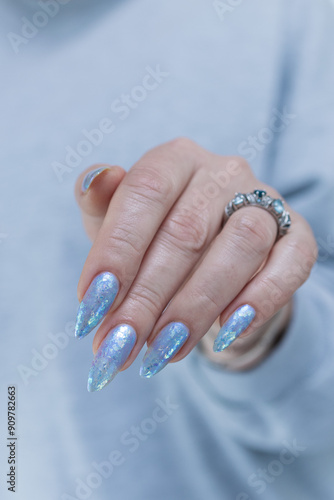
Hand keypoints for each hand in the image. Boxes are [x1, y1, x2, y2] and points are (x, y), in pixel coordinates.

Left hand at [74, 138, 316, 389]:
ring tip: (161, 350)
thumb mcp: (119, 221)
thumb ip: (100, 204)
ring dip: (197, 305)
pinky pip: (291, 263)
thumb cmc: (155, 237)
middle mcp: (223, 172)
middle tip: (118, 345)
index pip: (146, 192)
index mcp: (175, 159)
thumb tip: (94, 180)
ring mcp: (265, 201)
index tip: (92, 305)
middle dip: (147, 297)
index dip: (118, 249)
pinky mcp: (298, 234)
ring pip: (241, 247)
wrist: (211, 255)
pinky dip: (260, 299)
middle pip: (188, 231)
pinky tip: (225, 334)